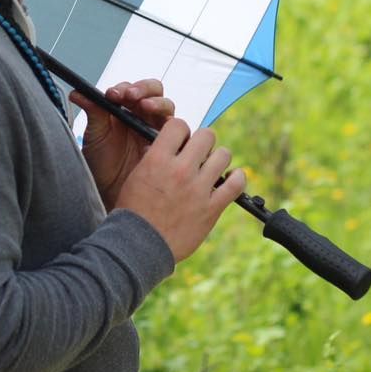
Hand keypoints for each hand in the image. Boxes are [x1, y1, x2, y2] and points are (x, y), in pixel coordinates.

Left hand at [71, 79, 172, 210]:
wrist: (110, 195)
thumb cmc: (102, 165)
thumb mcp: (95, 137)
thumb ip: (92, 112)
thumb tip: (77, 92)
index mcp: (125, 110)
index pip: (131, 90)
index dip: (125, 88)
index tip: (113, 95)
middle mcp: (143, 117)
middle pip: (154, 92)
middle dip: (144, 90)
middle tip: (131, 96)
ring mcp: (157, 130)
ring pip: (166, 108)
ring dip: (157, 103)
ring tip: (145, 107)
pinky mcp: (168, 146)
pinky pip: (176, 132)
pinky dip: (170, 128)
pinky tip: (156, 134)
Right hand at [112, 118, 245, 262]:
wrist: (140, 247)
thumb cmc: (133, 213)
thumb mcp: (135, 177)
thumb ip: (153, 158)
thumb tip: (166, 145)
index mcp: (158, 159)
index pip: (179, 125)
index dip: (181, 130)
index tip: (181, 140)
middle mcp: (181, 170)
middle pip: (206, 135)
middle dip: (203, 141)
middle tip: (198, 153)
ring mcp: (198, 189)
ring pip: (224, 155)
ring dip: (219, 158)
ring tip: (213, 167)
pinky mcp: (212, 208)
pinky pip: (236, 184)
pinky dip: (237, 178)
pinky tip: (231, 178)